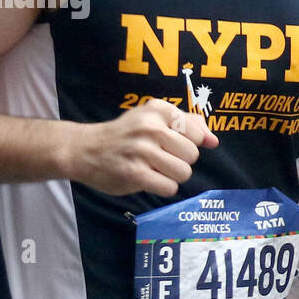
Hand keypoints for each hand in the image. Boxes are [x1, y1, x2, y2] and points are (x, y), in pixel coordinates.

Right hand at [67, 99, 218, 195]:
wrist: (85, 149)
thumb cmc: (126, 135)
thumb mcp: (153, 119)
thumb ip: (188, 125)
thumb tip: (213, 141)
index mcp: (158, 110)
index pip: (196, 133)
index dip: (187, 143)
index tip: (168, 143)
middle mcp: (150, 127)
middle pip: (192, 155)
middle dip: (180, 161)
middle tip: (159, 158)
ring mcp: (142, 151)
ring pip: (184, 172)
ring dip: (172, 176)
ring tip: (155, 169)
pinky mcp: (135, 174)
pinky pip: (170, 187)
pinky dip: (163, 188)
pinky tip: (148, 179)